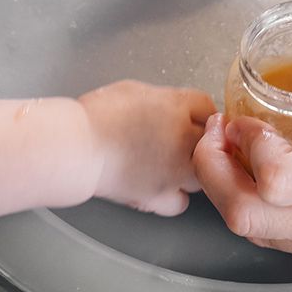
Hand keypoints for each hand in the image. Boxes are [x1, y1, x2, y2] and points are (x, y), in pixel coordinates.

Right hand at [78, 80, 216, 215]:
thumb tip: (171, 109)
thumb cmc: (98, 115)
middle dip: (200, 141)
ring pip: (203, 174)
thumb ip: (163, 100)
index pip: (207, 106)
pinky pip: (180, 202)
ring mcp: (175, 171)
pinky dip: (172, 196)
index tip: (193, 116)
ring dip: (191, 169)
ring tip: (169, 164)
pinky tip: (159, 186)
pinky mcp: (159, 196)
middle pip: (213, 142)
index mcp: (177, 106)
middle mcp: (184, 138)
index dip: (198, 111)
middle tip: (181, 140)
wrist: (78, 146)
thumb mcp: (134, 90)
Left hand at [194, 28, 291, 291]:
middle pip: (255, 219)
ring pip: (270, 238)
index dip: (244, 147)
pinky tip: (276, 185)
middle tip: (213, 139)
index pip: (282, 176)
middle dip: (216, 178)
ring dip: (237, 198)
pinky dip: (271, 214)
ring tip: (233, 157)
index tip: (236, 116)